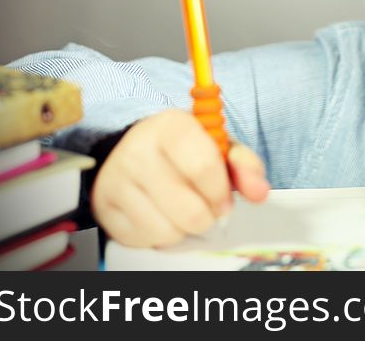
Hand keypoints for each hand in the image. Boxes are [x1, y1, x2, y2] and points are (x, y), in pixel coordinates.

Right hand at [91, 109, 270, 247]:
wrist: (135, 150)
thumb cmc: (186, 150)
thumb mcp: (219, 147)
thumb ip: (245, 166)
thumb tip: (260, 192)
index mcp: (172, 125)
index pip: (204, 167)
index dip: (221, 192)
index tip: (226, 200)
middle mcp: (138, 148)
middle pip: (189, 209)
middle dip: (207, 216)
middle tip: (207, 208)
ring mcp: (117, 178)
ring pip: (168, 230)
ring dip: (185, 229)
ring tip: (183, 210)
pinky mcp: (104, 206)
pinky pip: (145, 239)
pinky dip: (161, 235)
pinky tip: (161, 215)